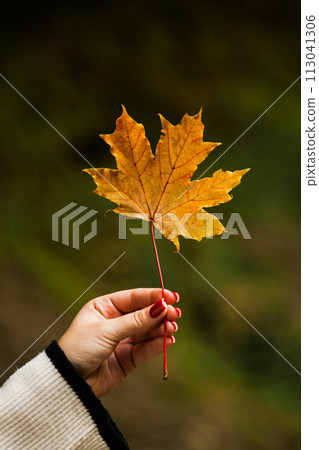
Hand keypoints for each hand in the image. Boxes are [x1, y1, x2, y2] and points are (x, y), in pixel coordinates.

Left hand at [58, 288, 180, 397]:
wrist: (67, 383)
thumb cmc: (79, 349)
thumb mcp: (107, 330)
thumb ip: (136, 321)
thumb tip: (161, 307)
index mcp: (105, 307)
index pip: (134, 298)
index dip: (154, 296)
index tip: (171, 296)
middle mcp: (115, 321)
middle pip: (144, 314)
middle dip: (161, 313)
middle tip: (176, 314)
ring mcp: (122, 340)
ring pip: (147, 331)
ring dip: (162, 329)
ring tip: (172, 328)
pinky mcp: (127, 359)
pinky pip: (146, 348)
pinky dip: (158, 344)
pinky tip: (168, 340)